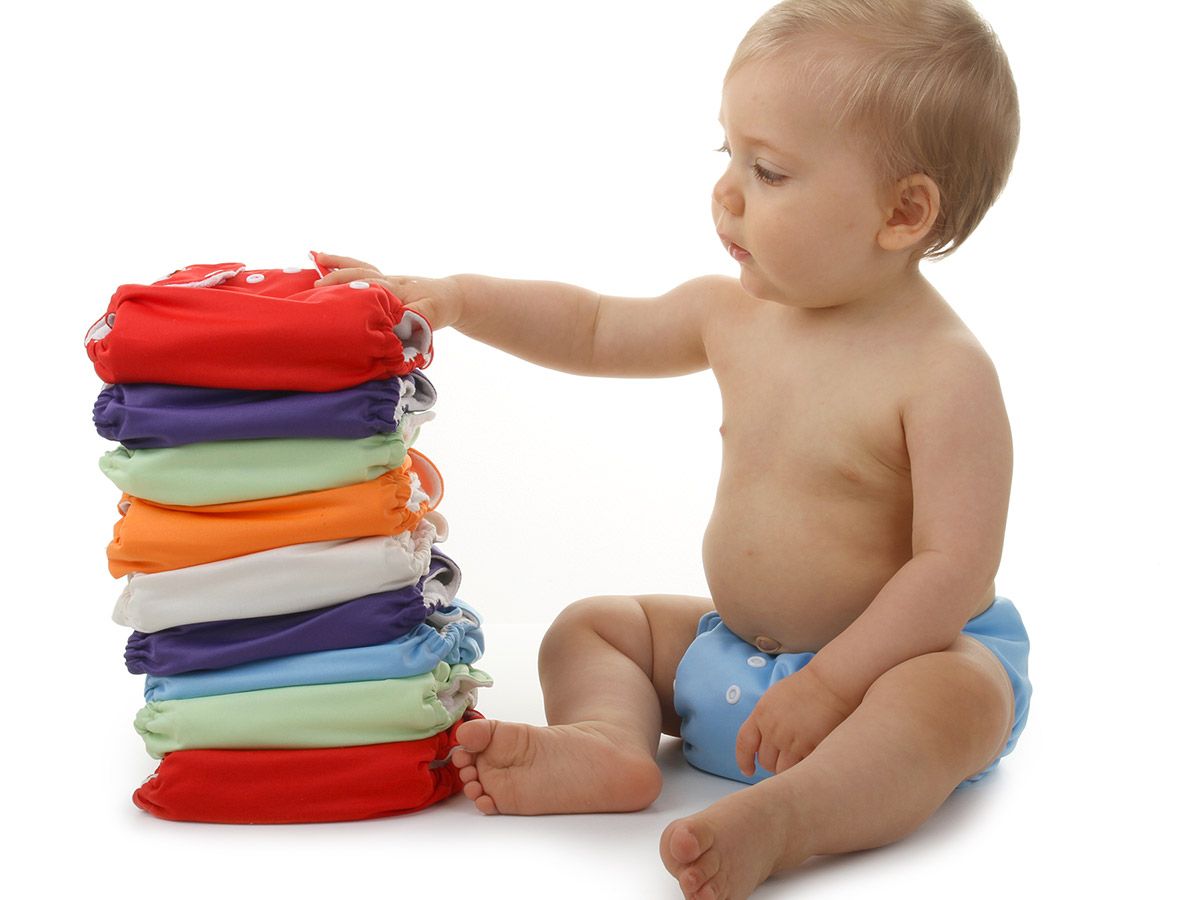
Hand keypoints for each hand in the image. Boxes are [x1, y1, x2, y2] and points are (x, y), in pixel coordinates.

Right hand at [311, 252, 464, 330]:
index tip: (332, 301)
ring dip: (337, 264)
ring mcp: (384, 278)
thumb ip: (416, 320)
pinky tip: (322, 259)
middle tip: (316, 286)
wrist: (451, 296)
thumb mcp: (431, 316)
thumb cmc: (439, 307)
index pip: (370, 290)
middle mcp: (388, 280)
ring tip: (315, 257)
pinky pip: (360, 269)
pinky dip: (342, 263)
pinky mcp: (382, 280)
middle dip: (338, 278)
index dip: (352, 295)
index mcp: (396, 290)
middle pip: (359, 275)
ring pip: (358, 268)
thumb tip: (397, 324)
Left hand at [734, 665, 856, 776]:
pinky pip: (801, 768)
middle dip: (772, 763)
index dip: (743, 760)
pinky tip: (810, 759)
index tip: (747, 770)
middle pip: (765, 760)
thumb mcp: (775, 697)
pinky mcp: (810, 748)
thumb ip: (765, 718)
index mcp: (761, 714)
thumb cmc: (806, 687)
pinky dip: (804, 767)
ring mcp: (791, 740)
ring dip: (788, 770)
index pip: (744, 743)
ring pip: (782, 770)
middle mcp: (773, 729)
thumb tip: (761, 738)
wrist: (830, 683)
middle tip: (783, 760)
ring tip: (797, 762)